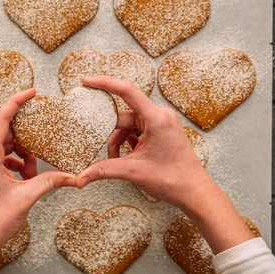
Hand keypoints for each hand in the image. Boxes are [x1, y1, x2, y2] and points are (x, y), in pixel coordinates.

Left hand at [0, 88, 75, 273]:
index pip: (2, 118)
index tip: (32, 92)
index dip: (17, 101)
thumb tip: (73, 177)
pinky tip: (27, 177)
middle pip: (6, 132)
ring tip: (34, 170)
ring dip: (23, 154)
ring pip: (6, 147)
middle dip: (26, 135)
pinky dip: (17, 164)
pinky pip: (3, 159)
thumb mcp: (26, 198)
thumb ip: (50, 182)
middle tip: (43, 132)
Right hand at [76, 76, 209, 208]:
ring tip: (116, 160)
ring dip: (119, 141)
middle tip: (96, 144)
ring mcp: (162, 122)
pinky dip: (128, 142)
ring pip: (129, 125)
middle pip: (123, 115)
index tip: (86, 81)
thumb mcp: (133, 172)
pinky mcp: (161, 131)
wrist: (194, 191)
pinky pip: (137, 130)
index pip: (127, 90)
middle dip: (109, 133)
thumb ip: (104, 170)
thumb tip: (80, 177)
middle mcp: (160, 115)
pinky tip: (127, 156)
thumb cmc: (172, 179)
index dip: (104, 83)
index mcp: (156, 118)